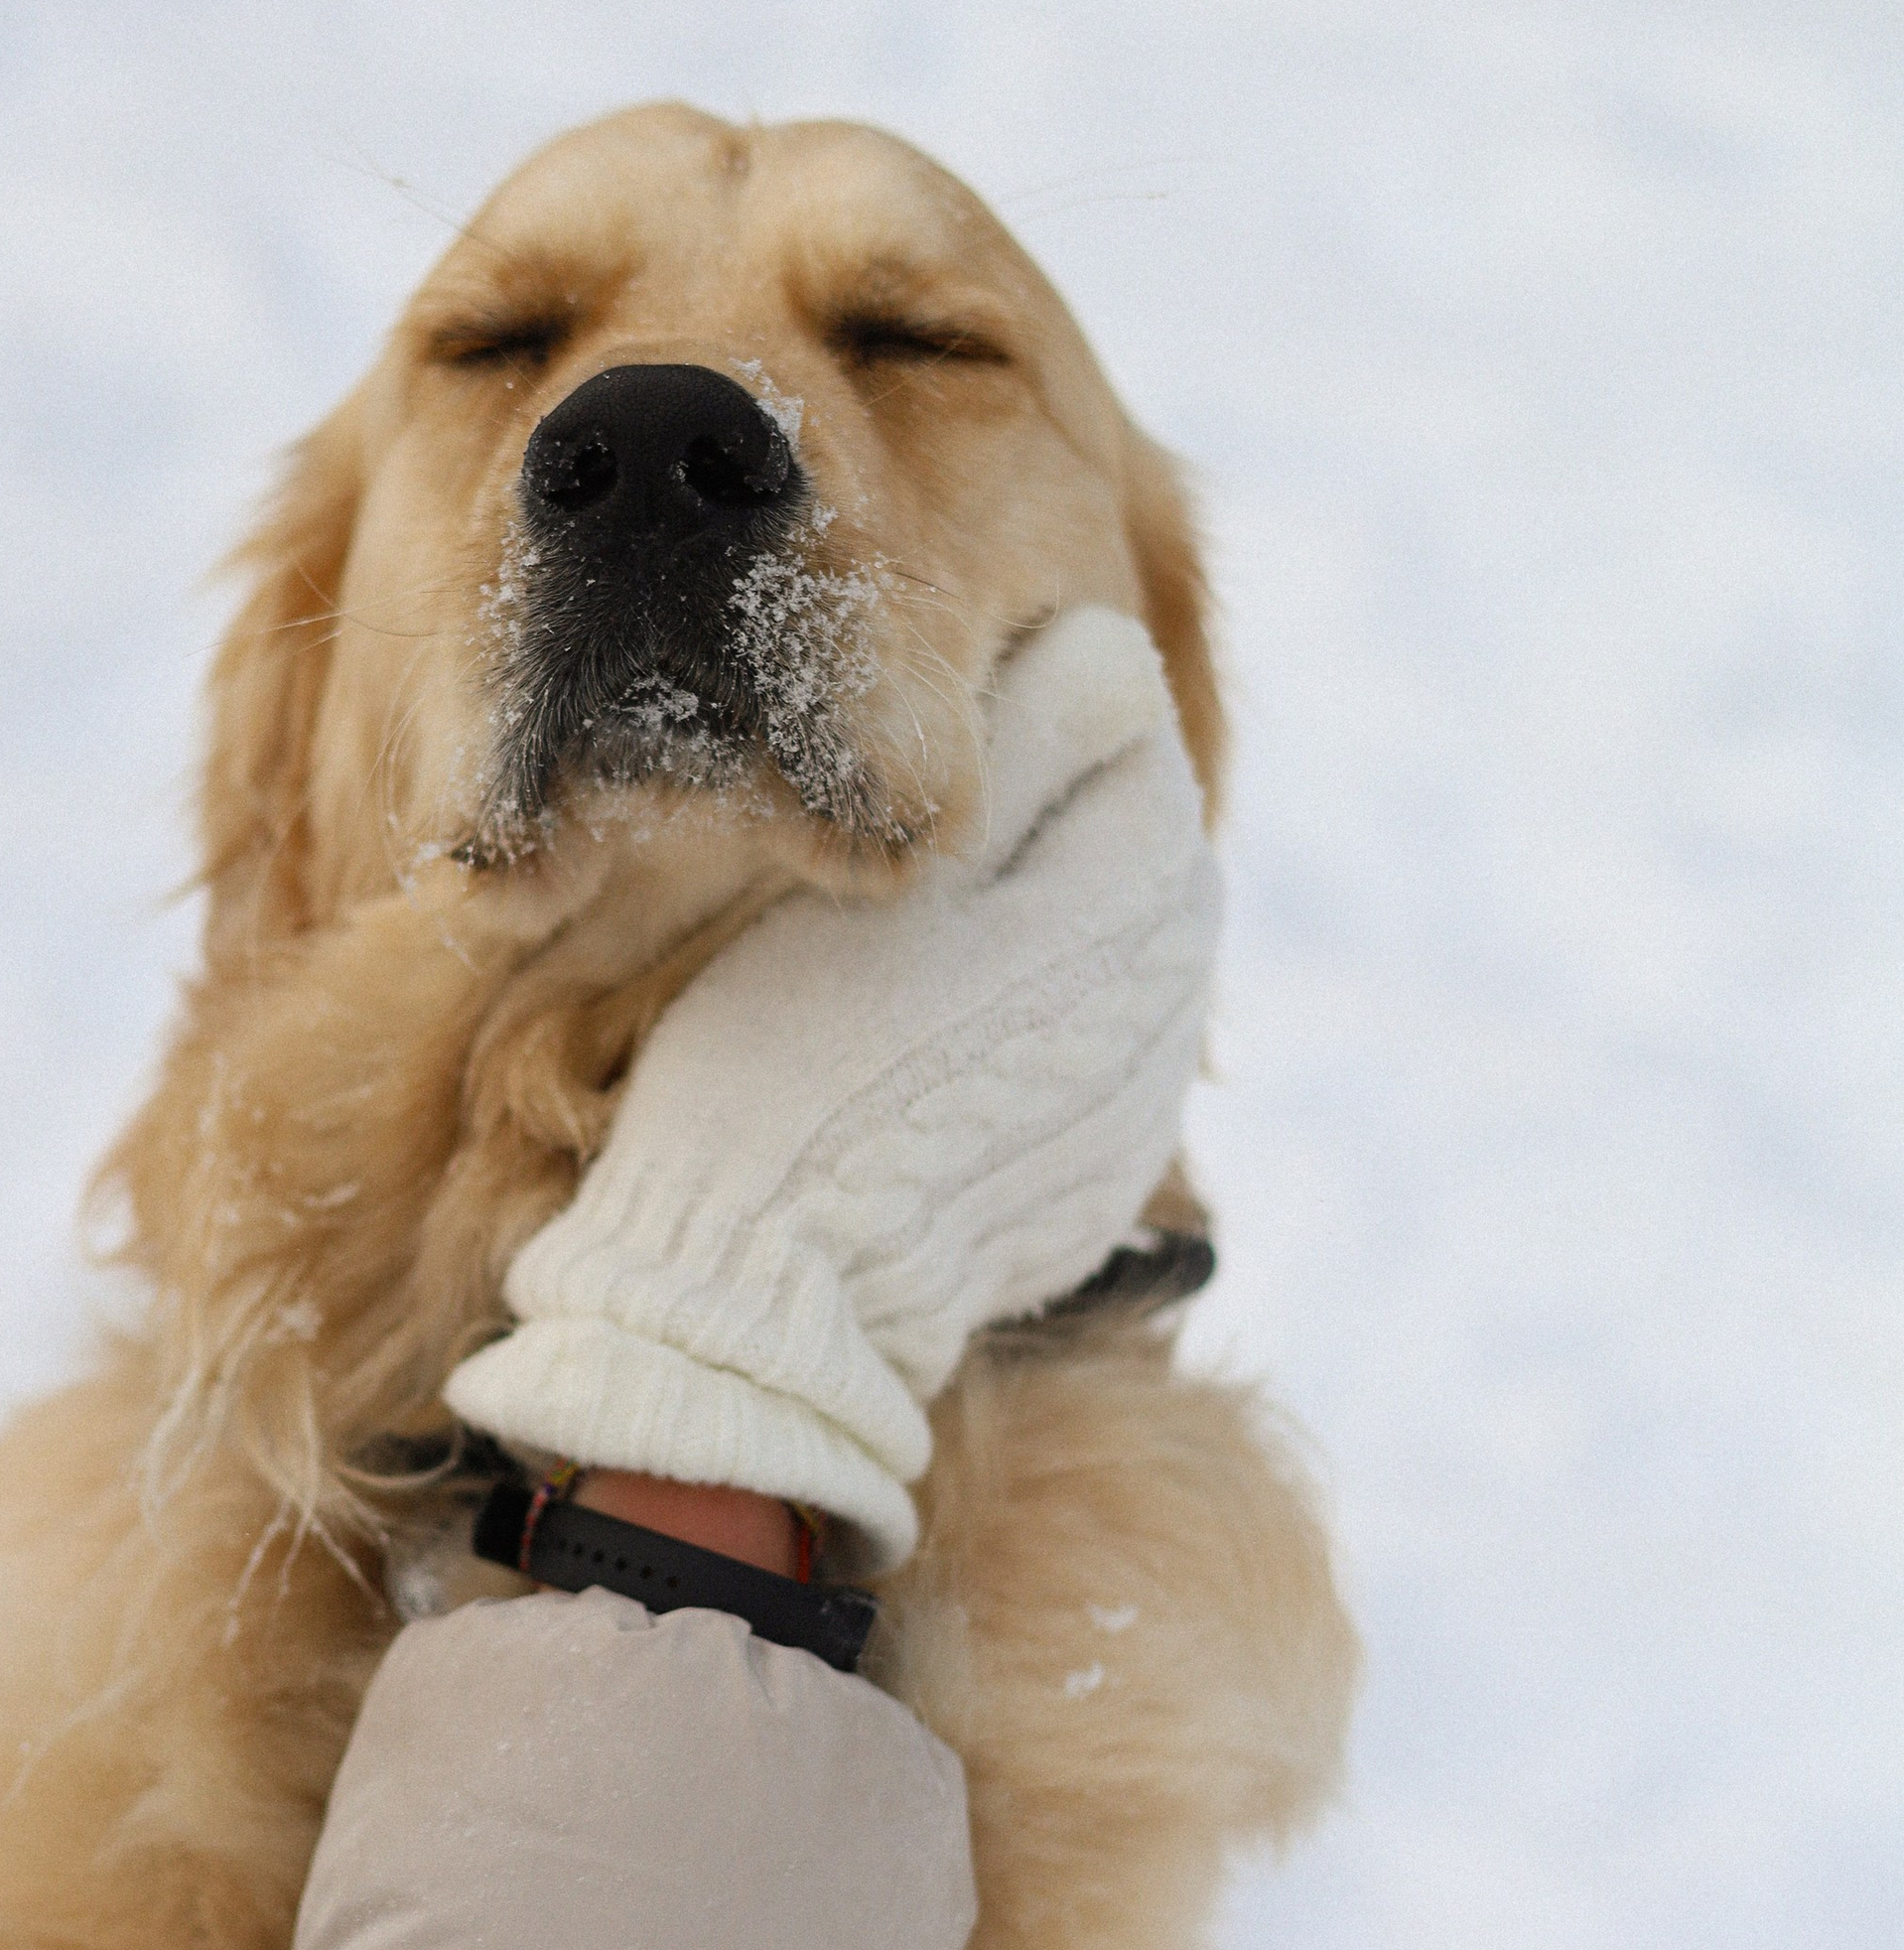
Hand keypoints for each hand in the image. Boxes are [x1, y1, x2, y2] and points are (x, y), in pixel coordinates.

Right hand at [443, 605, 1217, 1567]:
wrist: (770, 1298)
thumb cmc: (800, 1058)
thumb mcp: (903, 858)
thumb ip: (1028, 733)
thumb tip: (1109, 650)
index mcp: (1149, 895)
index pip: (1124, 718)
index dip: (1013, 704)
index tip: (909, 735)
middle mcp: (1179, 999)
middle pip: (1118, 833)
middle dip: (1026, 812)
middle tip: (888, 835)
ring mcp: (1139, 1103)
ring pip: (1092, 946)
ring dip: (1016, 921)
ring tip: (889, 952)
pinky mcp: (1091, 1182)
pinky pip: (1067, 1056)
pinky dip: (1006, 1032)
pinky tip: (912, 1056)